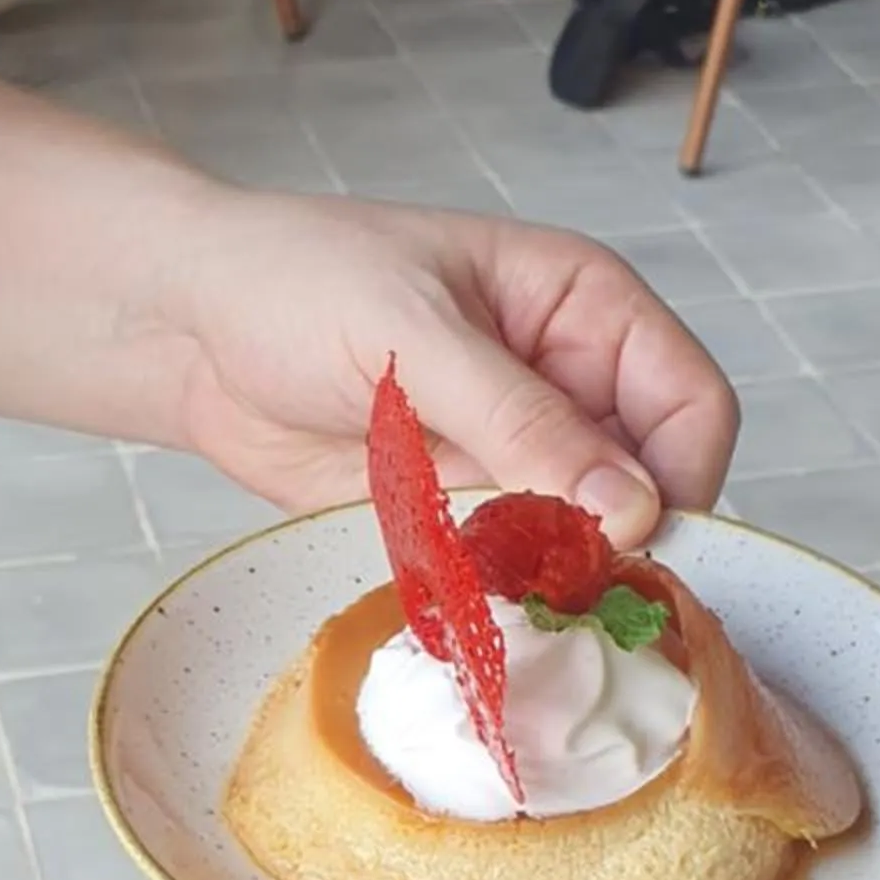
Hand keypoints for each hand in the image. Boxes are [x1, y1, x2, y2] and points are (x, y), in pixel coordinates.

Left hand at [164, 194, 741, 548]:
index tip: (628, 534)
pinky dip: (489, 598)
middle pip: (647, 491)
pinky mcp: (457, 519)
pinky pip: (506, 576)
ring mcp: (512, 460)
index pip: (689, 405)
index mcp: (583, 310)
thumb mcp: (416, 338)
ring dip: (546, 582)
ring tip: (483, 587)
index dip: (676, 476)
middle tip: (557, 585)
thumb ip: (524, 424)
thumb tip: (630, 507)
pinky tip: (447, 594)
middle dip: (613, 544)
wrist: (189, 329)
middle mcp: (565, 390)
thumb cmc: (297, 281)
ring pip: (579, 547)